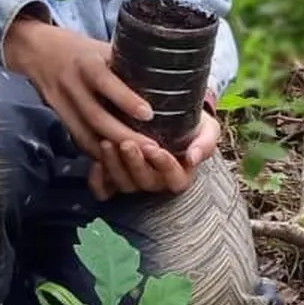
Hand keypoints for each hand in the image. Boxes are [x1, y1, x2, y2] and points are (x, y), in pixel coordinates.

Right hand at [2, 16, 152, 161]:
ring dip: (111, 151)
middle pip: (96, 116)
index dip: (125, 99)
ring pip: (85, 133)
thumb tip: (163, 78)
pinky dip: (95, 152)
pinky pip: (77, 138)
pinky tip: (113, 160)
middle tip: (151, 149)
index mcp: (86, 62)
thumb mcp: (103, 48)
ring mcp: (61, 103)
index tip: (149, 114)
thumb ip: (125, 64)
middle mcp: (72, 84)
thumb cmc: (81, 48)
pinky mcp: (57, 116)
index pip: (105, 82)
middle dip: (124, 136)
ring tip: (137, 161)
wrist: (38, 50)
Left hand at [88, 110, 220, 200]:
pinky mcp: (115, 179)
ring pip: (123, 184)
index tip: (157, 148)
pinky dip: (97, 181)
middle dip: (135, 164)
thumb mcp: (208, 128)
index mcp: (180, 175)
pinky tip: (95, 163)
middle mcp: (157, 182)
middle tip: (127, 143)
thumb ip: (206, 142)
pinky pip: (104, 191)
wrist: (170, 114)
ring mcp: (135, 182)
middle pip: (145, 182)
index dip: (164, 166)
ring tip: (108, 143)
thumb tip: (194, 157)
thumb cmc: (192, 124)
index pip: (174, 179)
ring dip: (114, 166)